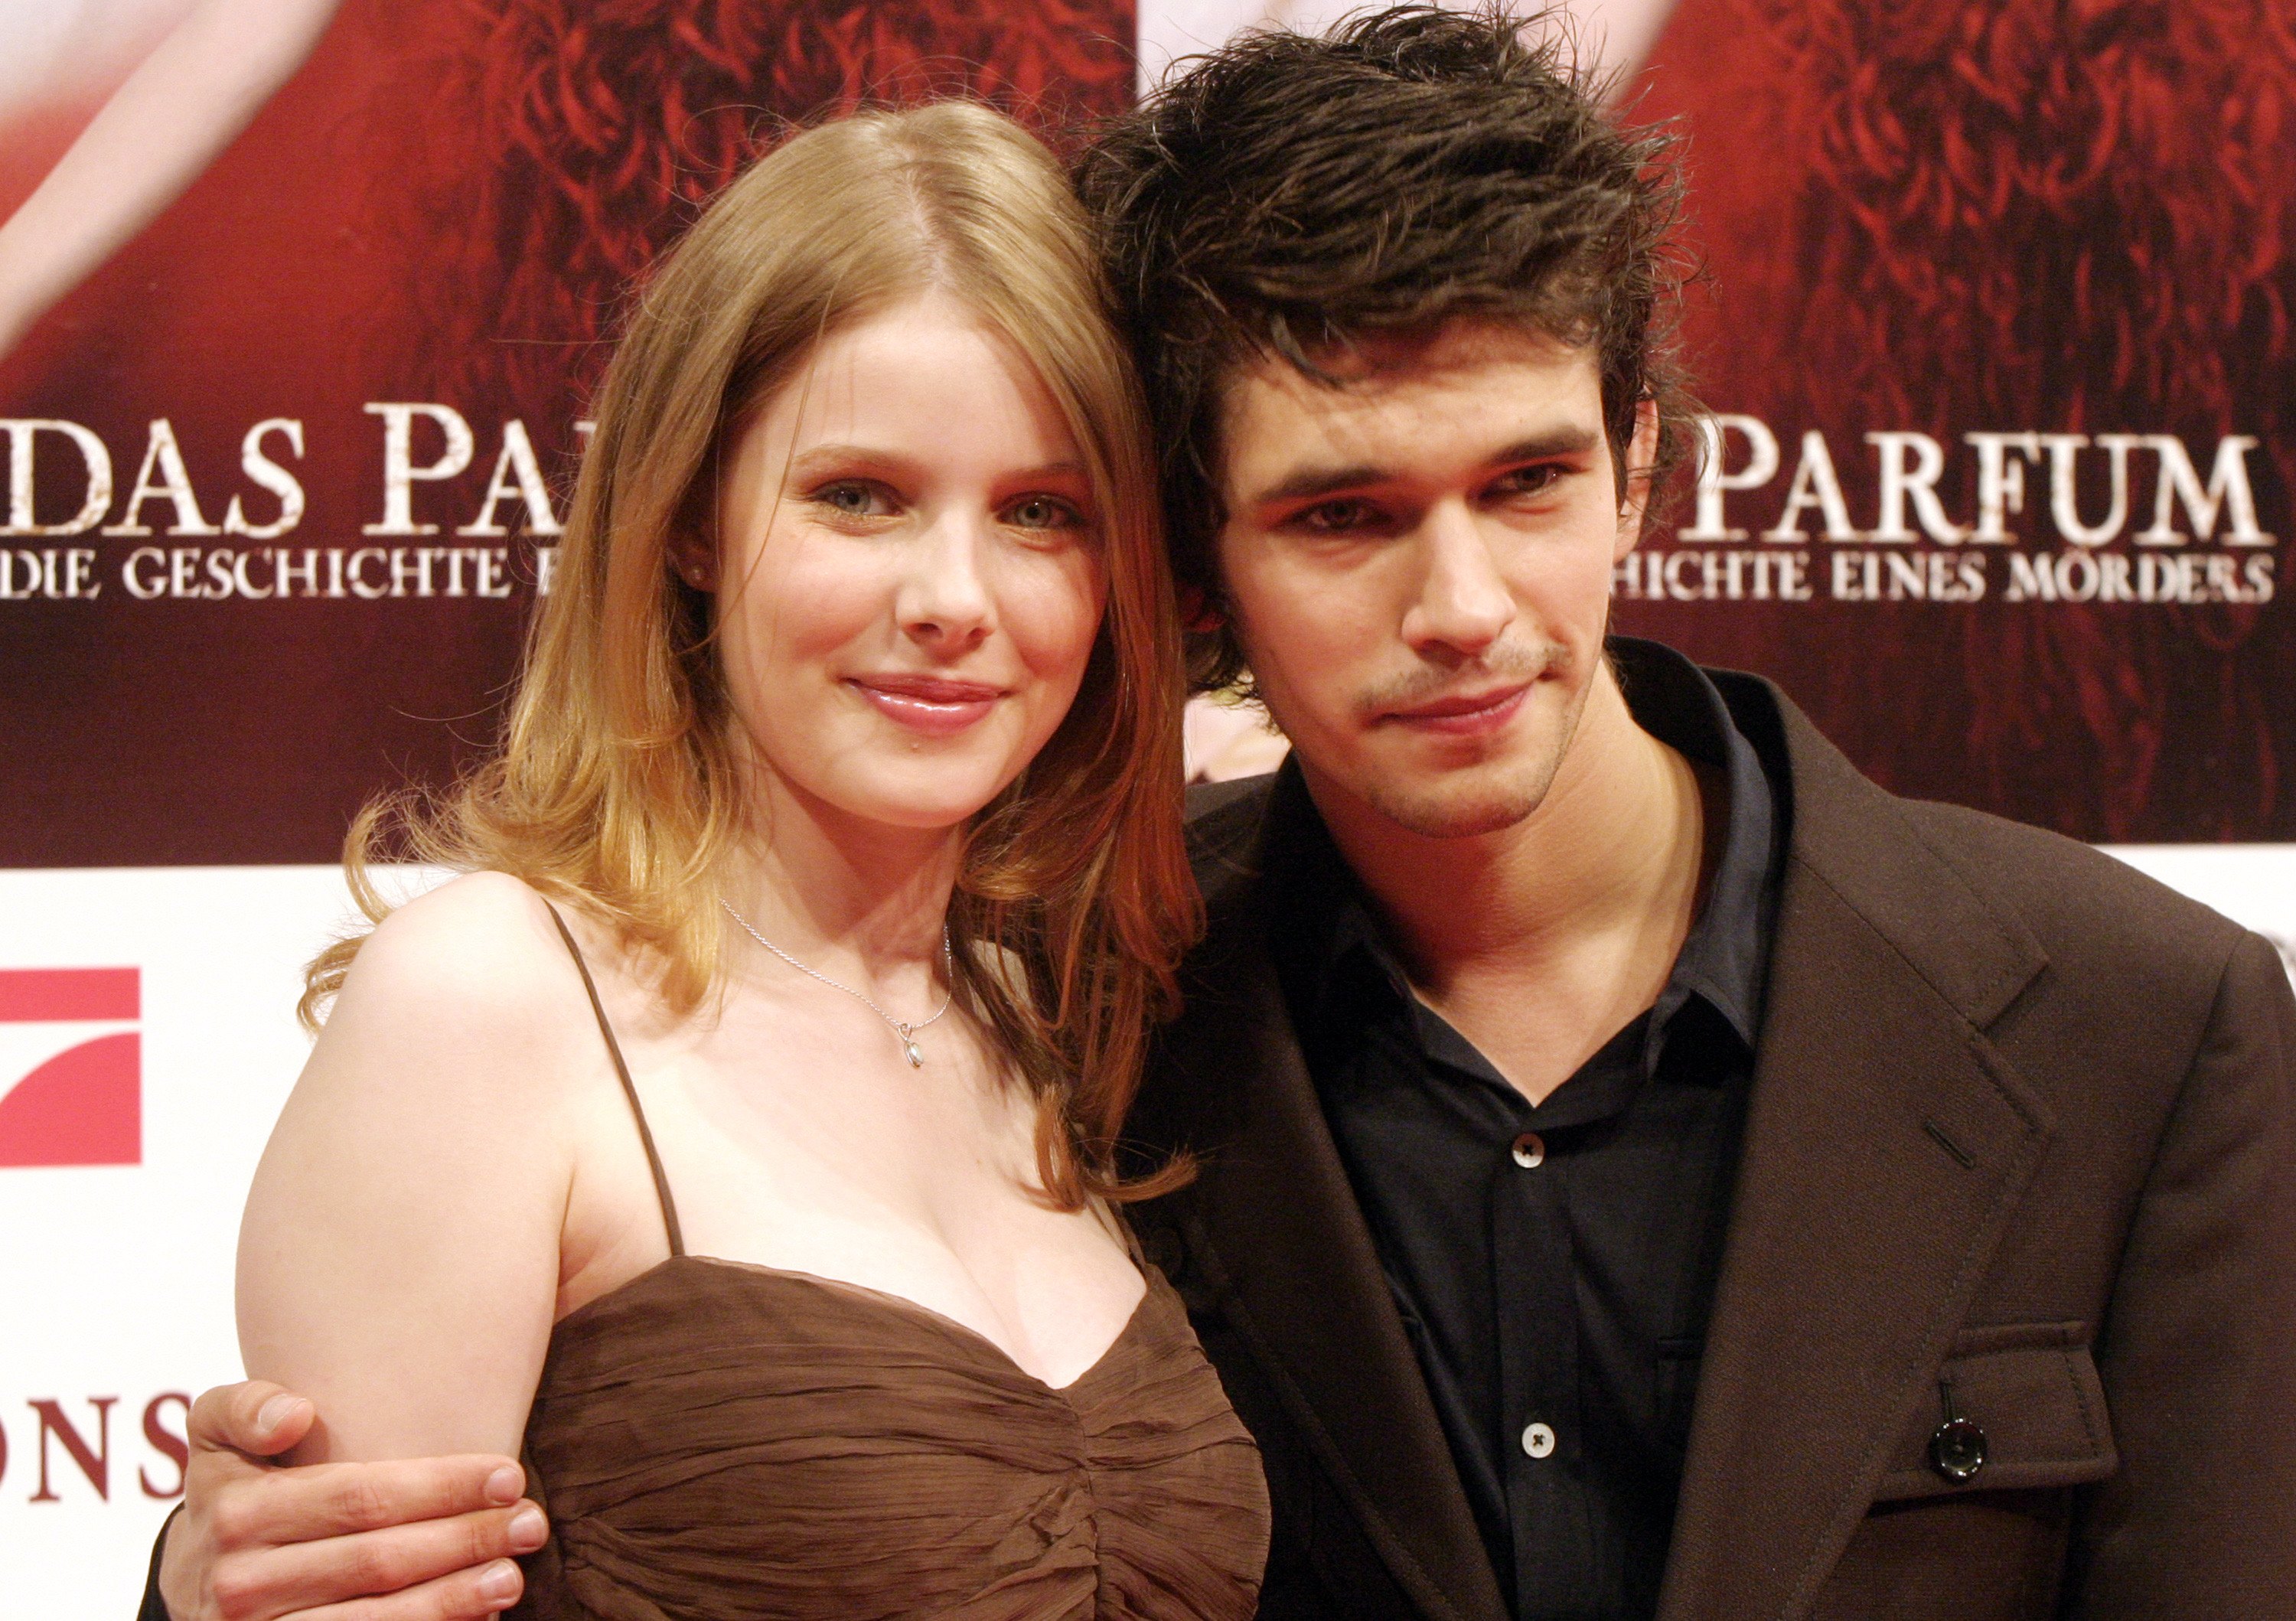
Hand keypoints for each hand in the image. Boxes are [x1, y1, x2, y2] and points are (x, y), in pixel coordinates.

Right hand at [156, 1380, 546, 1620]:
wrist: (187, 1585)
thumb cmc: (229, 1493)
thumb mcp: (216, 1437)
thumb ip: (246, 1407)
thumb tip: (297, 1415)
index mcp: (238, 1512)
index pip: (359, 1498)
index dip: (440, 1488)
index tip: (509, 1475)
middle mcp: (240, 1582)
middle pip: (376, 1560)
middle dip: (464, 1540)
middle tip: (531, 1523)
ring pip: (372, 1619)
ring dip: (452, 1600)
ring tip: (514, 1578)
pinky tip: (473, 1619)